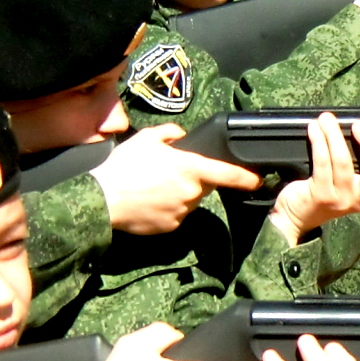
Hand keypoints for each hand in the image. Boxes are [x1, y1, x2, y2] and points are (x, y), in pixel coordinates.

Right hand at [91, 125, 260, 233]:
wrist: (102, 199)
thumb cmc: (124, 165)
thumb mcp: (146, 138)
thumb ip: (170, 133)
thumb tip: (181, 136)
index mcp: (190, 168)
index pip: (227, 174)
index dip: (245, 178)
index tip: (257, 181)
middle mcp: (191, 192)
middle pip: (204, 186)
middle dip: (193, 179)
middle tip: (168, 173)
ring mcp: (181, 212)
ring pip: (189, 202)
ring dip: (180, 194)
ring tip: (153, 187)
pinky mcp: (170, 227)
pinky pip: (175, 216)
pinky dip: (167, 209)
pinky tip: (149, 202)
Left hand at [268, 112, 359, 239]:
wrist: (293, 219)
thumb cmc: (317, 196)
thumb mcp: (341, 184)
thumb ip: (352, 165)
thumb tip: (351, 130)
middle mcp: (358, 200)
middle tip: (357, 123)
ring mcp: (340, 199)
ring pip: (343, 161)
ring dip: (334, 135)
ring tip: (326, 119)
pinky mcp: (321, 196)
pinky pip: (322, 163)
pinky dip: (319, 141)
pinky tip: (314, 130)